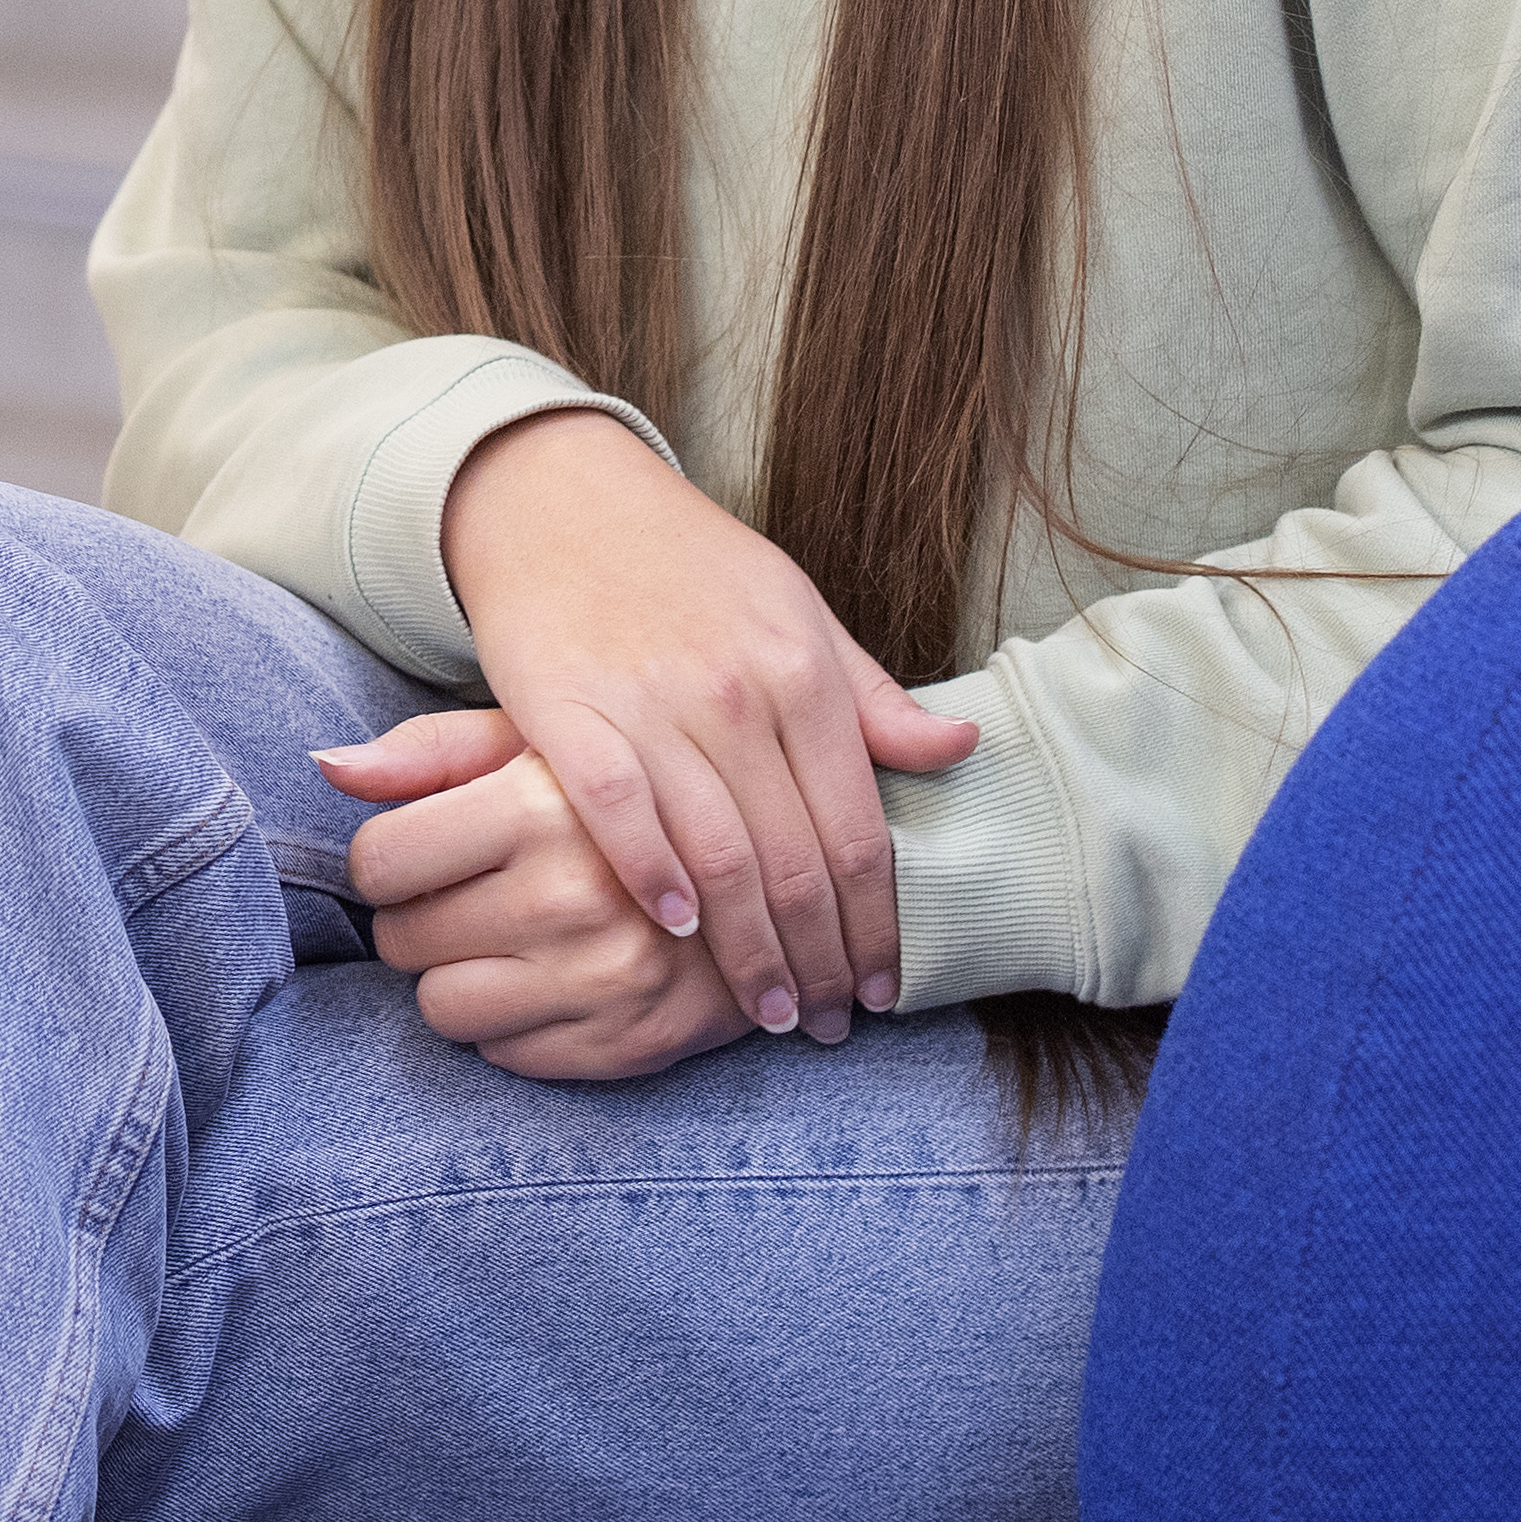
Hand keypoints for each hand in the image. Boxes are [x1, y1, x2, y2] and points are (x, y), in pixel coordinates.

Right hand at [417, 408, 971, 1046]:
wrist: (560, 498)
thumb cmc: (688, 564)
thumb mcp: (799, 612)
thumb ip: (872, 698)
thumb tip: (959, 750)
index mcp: (805, 672)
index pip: (858, 832)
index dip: (876, 924)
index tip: (881, 989)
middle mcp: (739, 693)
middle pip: (795, 863)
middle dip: (819, 961)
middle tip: (824, 1023)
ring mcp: (653, 705)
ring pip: (719, 858)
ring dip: (748, 951)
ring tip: (766, 1009)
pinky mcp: (568, 712)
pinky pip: (620, 816)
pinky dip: (654, 880)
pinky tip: (678, 932)